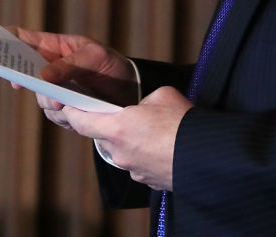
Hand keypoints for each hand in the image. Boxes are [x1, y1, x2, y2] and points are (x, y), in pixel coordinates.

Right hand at [10, 28, 138, 109]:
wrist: (129, 91)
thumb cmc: (109, 63)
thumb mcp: (94, 56)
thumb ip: (69, 65)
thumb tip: (42, 76)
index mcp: (53, 46)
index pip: (22, 38)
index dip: (4, 38)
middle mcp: (48, 68)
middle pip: (22, 71)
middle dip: (19, 77)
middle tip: (18, 81)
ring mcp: (54, 89)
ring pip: (39, 97)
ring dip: (49, 100)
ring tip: (62, 102)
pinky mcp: (63, 109)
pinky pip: (54, 114)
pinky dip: (63, 113)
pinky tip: (76, 110)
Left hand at [62, 86, 191, 190]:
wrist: (205, 154)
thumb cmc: (183, 122)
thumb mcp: (161, 95)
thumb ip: (142, 101)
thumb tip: (141, 109)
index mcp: (118, 127)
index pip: (81, 122)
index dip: (73, 113)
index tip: (70, 107)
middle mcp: (119, 152)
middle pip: (103, 137)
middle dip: (111, 127)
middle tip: (128, 116)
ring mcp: (132, 169)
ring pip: (121, 152)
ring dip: (130, 141)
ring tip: (153, 131)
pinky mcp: (147, 181)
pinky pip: (138, 164)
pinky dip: (145, 155)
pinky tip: (162, 146)